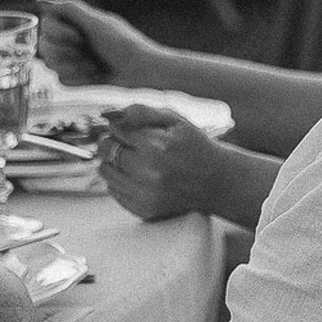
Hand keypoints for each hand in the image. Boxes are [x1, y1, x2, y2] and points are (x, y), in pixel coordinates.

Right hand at [35, 0, 160, 85]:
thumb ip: (70, 9)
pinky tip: (94, 76)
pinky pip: (61, 80)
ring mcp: (72, 58)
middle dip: (66, 53)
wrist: (140, 71)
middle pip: (45, 46)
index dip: (60, 33)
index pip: (46, 24)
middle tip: (87, 52)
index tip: (80, 37)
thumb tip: (41, 0)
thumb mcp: (97, 23)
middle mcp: (71, 38)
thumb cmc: (123, 44)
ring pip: (51, 64)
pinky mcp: (76, 77)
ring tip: (93, 66)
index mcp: (75, 22)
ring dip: (74, 67)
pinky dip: (78, 80)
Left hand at [98, 105, 230, 221]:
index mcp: (157, 145)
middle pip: (107, 150)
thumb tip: (110, 114)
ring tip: (133, 159)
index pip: (116, 129)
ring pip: (105, 171)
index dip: (119, 125)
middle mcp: (150, 172)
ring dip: (113, 162)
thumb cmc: (194, 145)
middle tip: (127, 142)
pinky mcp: (144, 210)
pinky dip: (120, 181)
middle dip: (112, 142)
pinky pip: (114, 191)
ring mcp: (146, 194)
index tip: (127, 127)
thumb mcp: (175, 120)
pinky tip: (138, 176)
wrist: (215, 181)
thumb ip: (142, 112)